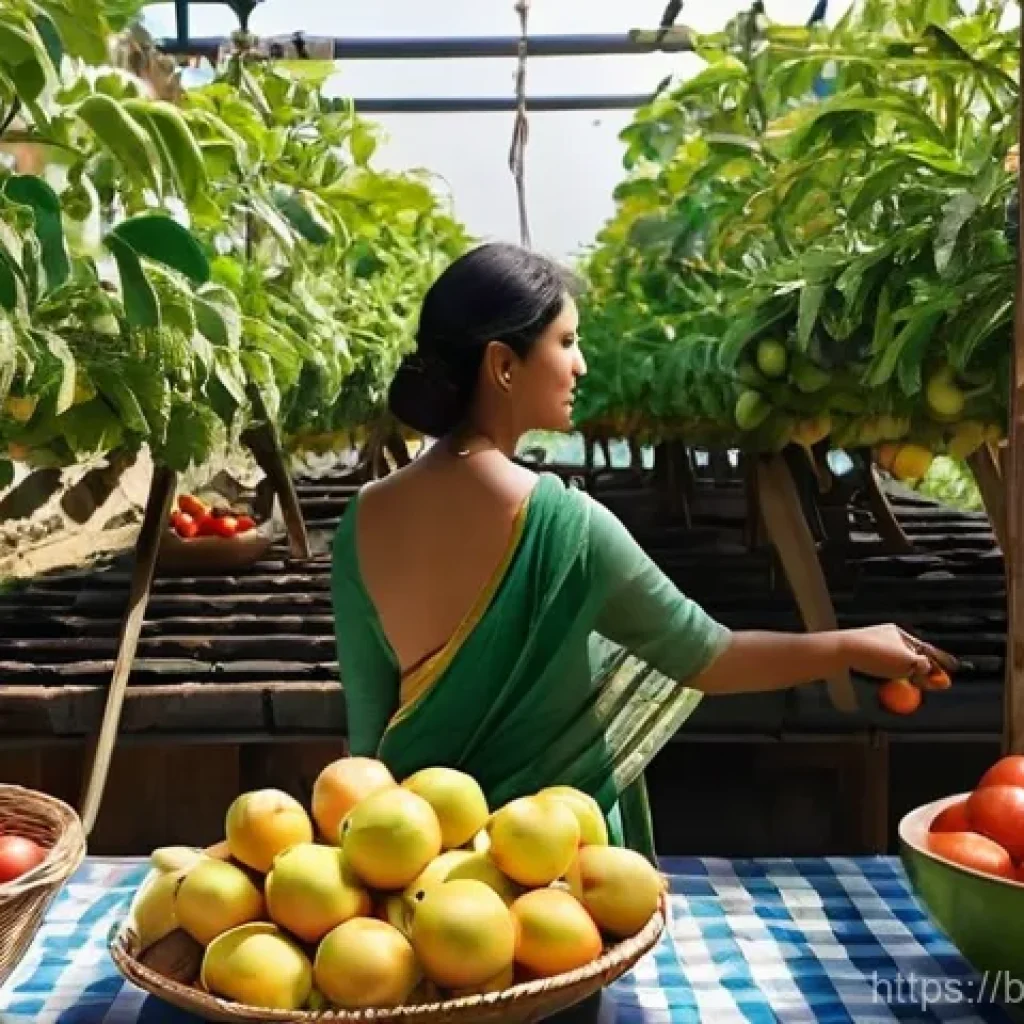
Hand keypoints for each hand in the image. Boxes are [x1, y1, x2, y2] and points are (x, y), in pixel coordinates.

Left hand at [840, 624, 956, 683]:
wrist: (840, 650)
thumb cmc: (875, 654)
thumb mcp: (906, 660)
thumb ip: (923, 667)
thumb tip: (937, 676)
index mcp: (900, 634)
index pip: (925, 650)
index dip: (938, 663)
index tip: (948, 676)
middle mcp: (888, 637)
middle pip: (912, 656)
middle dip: (924, 671)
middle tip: (934, 685)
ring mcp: (874, 646)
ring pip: (898, 663)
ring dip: (908, 674)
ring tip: (916, 684)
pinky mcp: (862, 656)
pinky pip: (883, 667)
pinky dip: (891, 675)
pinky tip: (891, 680)